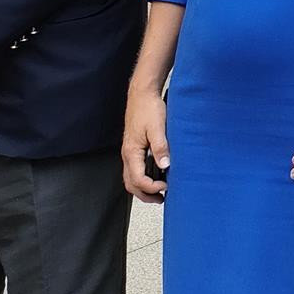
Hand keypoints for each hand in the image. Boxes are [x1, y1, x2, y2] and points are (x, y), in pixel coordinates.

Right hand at [122, 86, 169, 202]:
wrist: (142, 94)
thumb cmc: (148, 108)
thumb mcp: (157, 127)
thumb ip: (161, 147)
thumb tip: (165, 166)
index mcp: (131, 152)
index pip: (138, 179)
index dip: (151, 187)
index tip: (166, 186)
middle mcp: (127, 154)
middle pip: (131, 184)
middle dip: (145, 194)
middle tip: (161, 199)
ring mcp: (129, 152)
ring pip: (131, 178)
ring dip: (143, 188)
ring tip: (159, 192)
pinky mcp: (133, 148)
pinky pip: (134, 169)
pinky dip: (143, 177)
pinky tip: (155, 175)